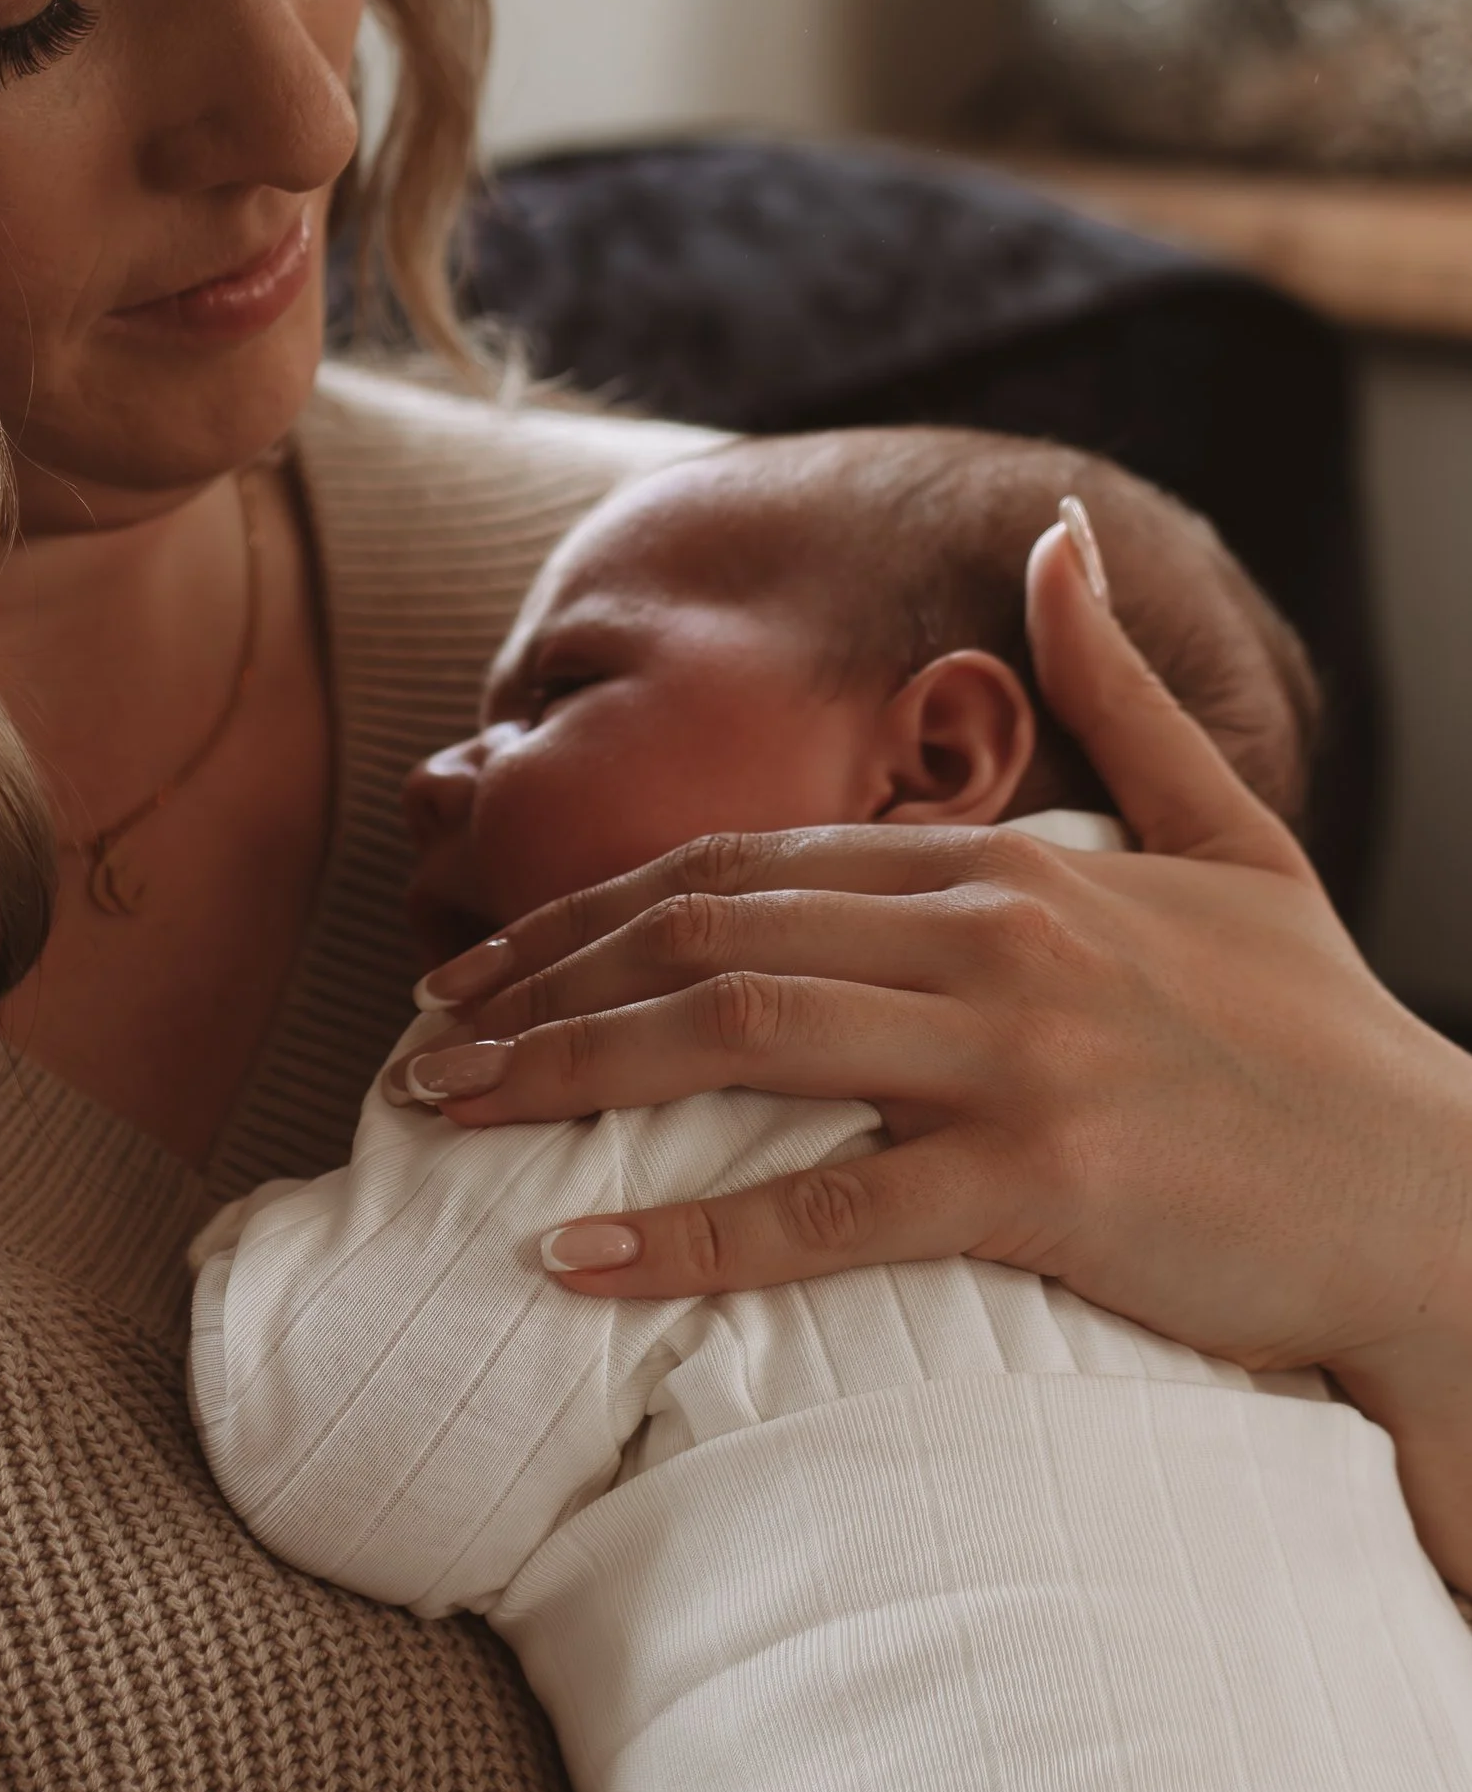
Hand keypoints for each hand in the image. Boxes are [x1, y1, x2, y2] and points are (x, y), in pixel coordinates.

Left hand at [404, 515, 1471, 1582]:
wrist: (1441, 1200)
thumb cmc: (1323, 1036)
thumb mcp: (1232, 833)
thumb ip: (1122, 692)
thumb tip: (1052, 535)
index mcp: (1006, 870)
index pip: (742, 871)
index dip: (591, 911)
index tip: (485, 961)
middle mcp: (995, 940)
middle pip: (706, 939)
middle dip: (542, 985)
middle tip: (422, 1045)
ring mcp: (1019, 1060)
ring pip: (741, 1041)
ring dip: (571, 1073)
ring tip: (451, 1117)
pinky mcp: (1047, 1187)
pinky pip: (830, 1208)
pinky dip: (691, 1232)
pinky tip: (575, 1255)